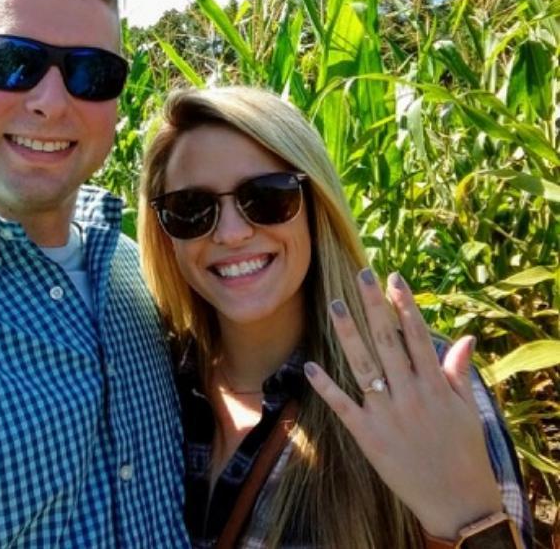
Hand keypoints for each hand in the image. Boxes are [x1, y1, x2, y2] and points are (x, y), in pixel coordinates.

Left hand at [304, 270, 504, 539]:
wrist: (458, 504)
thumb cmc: (464, 454)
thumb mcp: (468, 411)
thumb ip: (458, 372)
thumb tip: (466, 337)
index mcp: (435, 388)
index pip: (417, 337)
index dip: (405, 305)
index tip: (393, 277)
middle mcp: (410, 396)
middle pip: (388, 342)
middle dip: (374, 306)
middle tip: (360, 273)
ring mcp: (386, 415)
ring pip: (363, 366)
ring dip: (347, 334)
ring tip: (333, 303)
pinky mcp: (368, 436)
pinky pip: (343, 406)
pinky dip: (327, 387)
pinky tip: (310, 366)